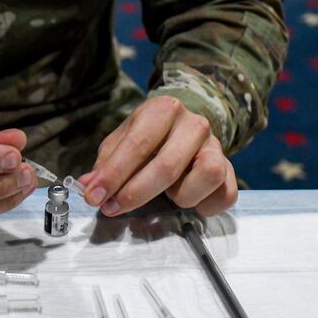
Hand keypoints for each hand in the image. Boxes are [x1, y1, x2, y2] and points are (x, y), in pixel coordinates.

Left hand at [80, 96, 237, 216]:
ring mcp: (216, 146)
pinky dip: (206, 206)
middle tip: (113, 208)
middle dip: (136, 193)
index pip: (138, 144)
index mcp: (163, 110)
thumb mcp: (122, 141)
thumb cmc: (147, 137)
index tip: (94, 196)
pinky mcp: (230, 169)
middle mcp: (194, 124)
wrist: (183, 127)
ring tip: (167, 196)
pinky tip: (190, 202)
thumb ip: (105, 163)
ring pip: (208, 175)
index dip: (113, 175)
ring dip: (182, 195)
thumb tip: (87, 185)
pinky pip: (226, 194)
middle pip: (168, 165)